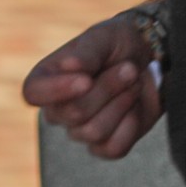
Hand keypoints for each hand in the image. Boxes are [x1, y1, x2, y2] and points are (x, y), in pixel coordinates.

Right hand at [23, 14, 163, 160]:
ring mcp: (79, 130)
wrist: (152, 59)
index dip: (57, 91)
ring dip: (122, 103)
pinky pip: (113, 148)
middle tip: (129, 68)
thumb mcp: (103, 38)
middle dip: (108, 88)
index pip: (33, 93)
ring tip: (133, 82)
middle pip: (74, 113)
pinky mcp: (103, 146)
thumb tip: (70, 65)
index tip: (86, 79)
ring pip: (94, 131)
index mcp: (46, 77)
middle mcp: (57, 108)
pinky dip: (131, 125)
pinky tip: (135, 107)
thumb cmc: (119, 44)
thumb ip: (86, 52)